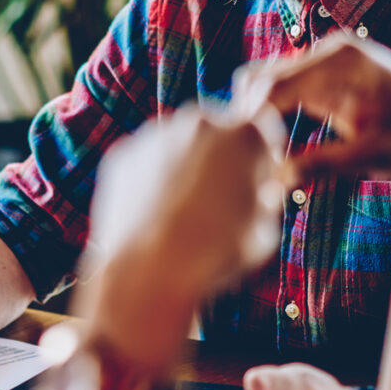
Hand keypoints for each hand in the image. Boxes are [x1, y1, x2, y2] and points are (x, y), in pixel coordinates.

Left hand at [89, 108, 282, 300]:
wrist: (147, 265)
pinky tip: (153, 212)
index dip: (263, 155)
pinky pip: (145, 160)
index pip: (263, 127)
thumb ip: (266, 198)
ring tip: (183, 212)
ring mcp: (155, 134)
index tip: (260, 177)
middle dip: (222, 154)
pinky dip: (151, 177)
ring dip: (184, 165)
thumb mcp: (263, 230)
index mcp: (244, 135)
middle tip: (220, 196)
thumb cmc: (214, 252)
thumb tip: (262, 189)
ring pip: (177, 143)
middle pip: (217, 130)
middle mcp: (198, 123)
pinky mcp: (124, 152)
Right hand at [236, 34, 390, 179]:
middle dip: (249, 118)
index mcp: (342, 60)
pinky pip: (276, 91)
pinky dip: (267, 117)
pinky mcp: (316, 75)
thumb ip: (323, 164)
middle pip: (260, 78)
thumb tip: (276, 177)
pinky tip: (272, 147)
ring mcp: (320, 60)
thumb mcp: (374, 155)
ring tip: (259, 155)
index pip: (275, 85)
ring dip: (254, 117)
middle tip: (247, 160)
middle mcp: (326, 51)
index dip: (253, 120)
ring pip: (260, 82)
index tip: (243, 156)